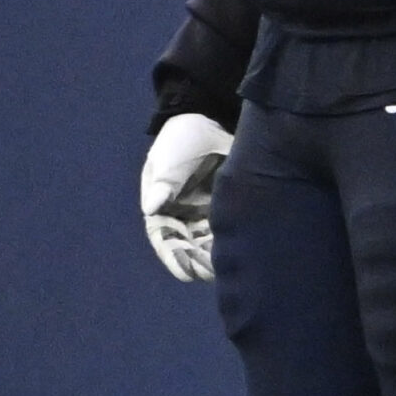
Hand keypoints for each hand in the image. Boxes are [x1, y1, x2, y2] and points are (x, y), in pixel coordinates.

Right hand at [141, 114, 233, 282]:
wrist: (213, 119)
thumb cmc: (183, 138)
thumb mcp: (169, 158)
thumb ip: (163, 183)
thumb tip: (151, 208)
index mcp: (163, 206)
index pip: (166, 239)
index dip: (174, 257)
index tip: (185, 273)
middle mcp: (185, 214)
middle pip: (190, 246)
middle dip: (199, 263)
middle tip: (212, 276)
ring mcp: (208, 211)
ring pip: (211, 242)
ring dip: (217, 258)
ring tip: (228, 271)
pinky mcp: (231, 205)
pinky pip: (231, 229)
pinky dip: (234, 242)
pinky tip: (243, 255)